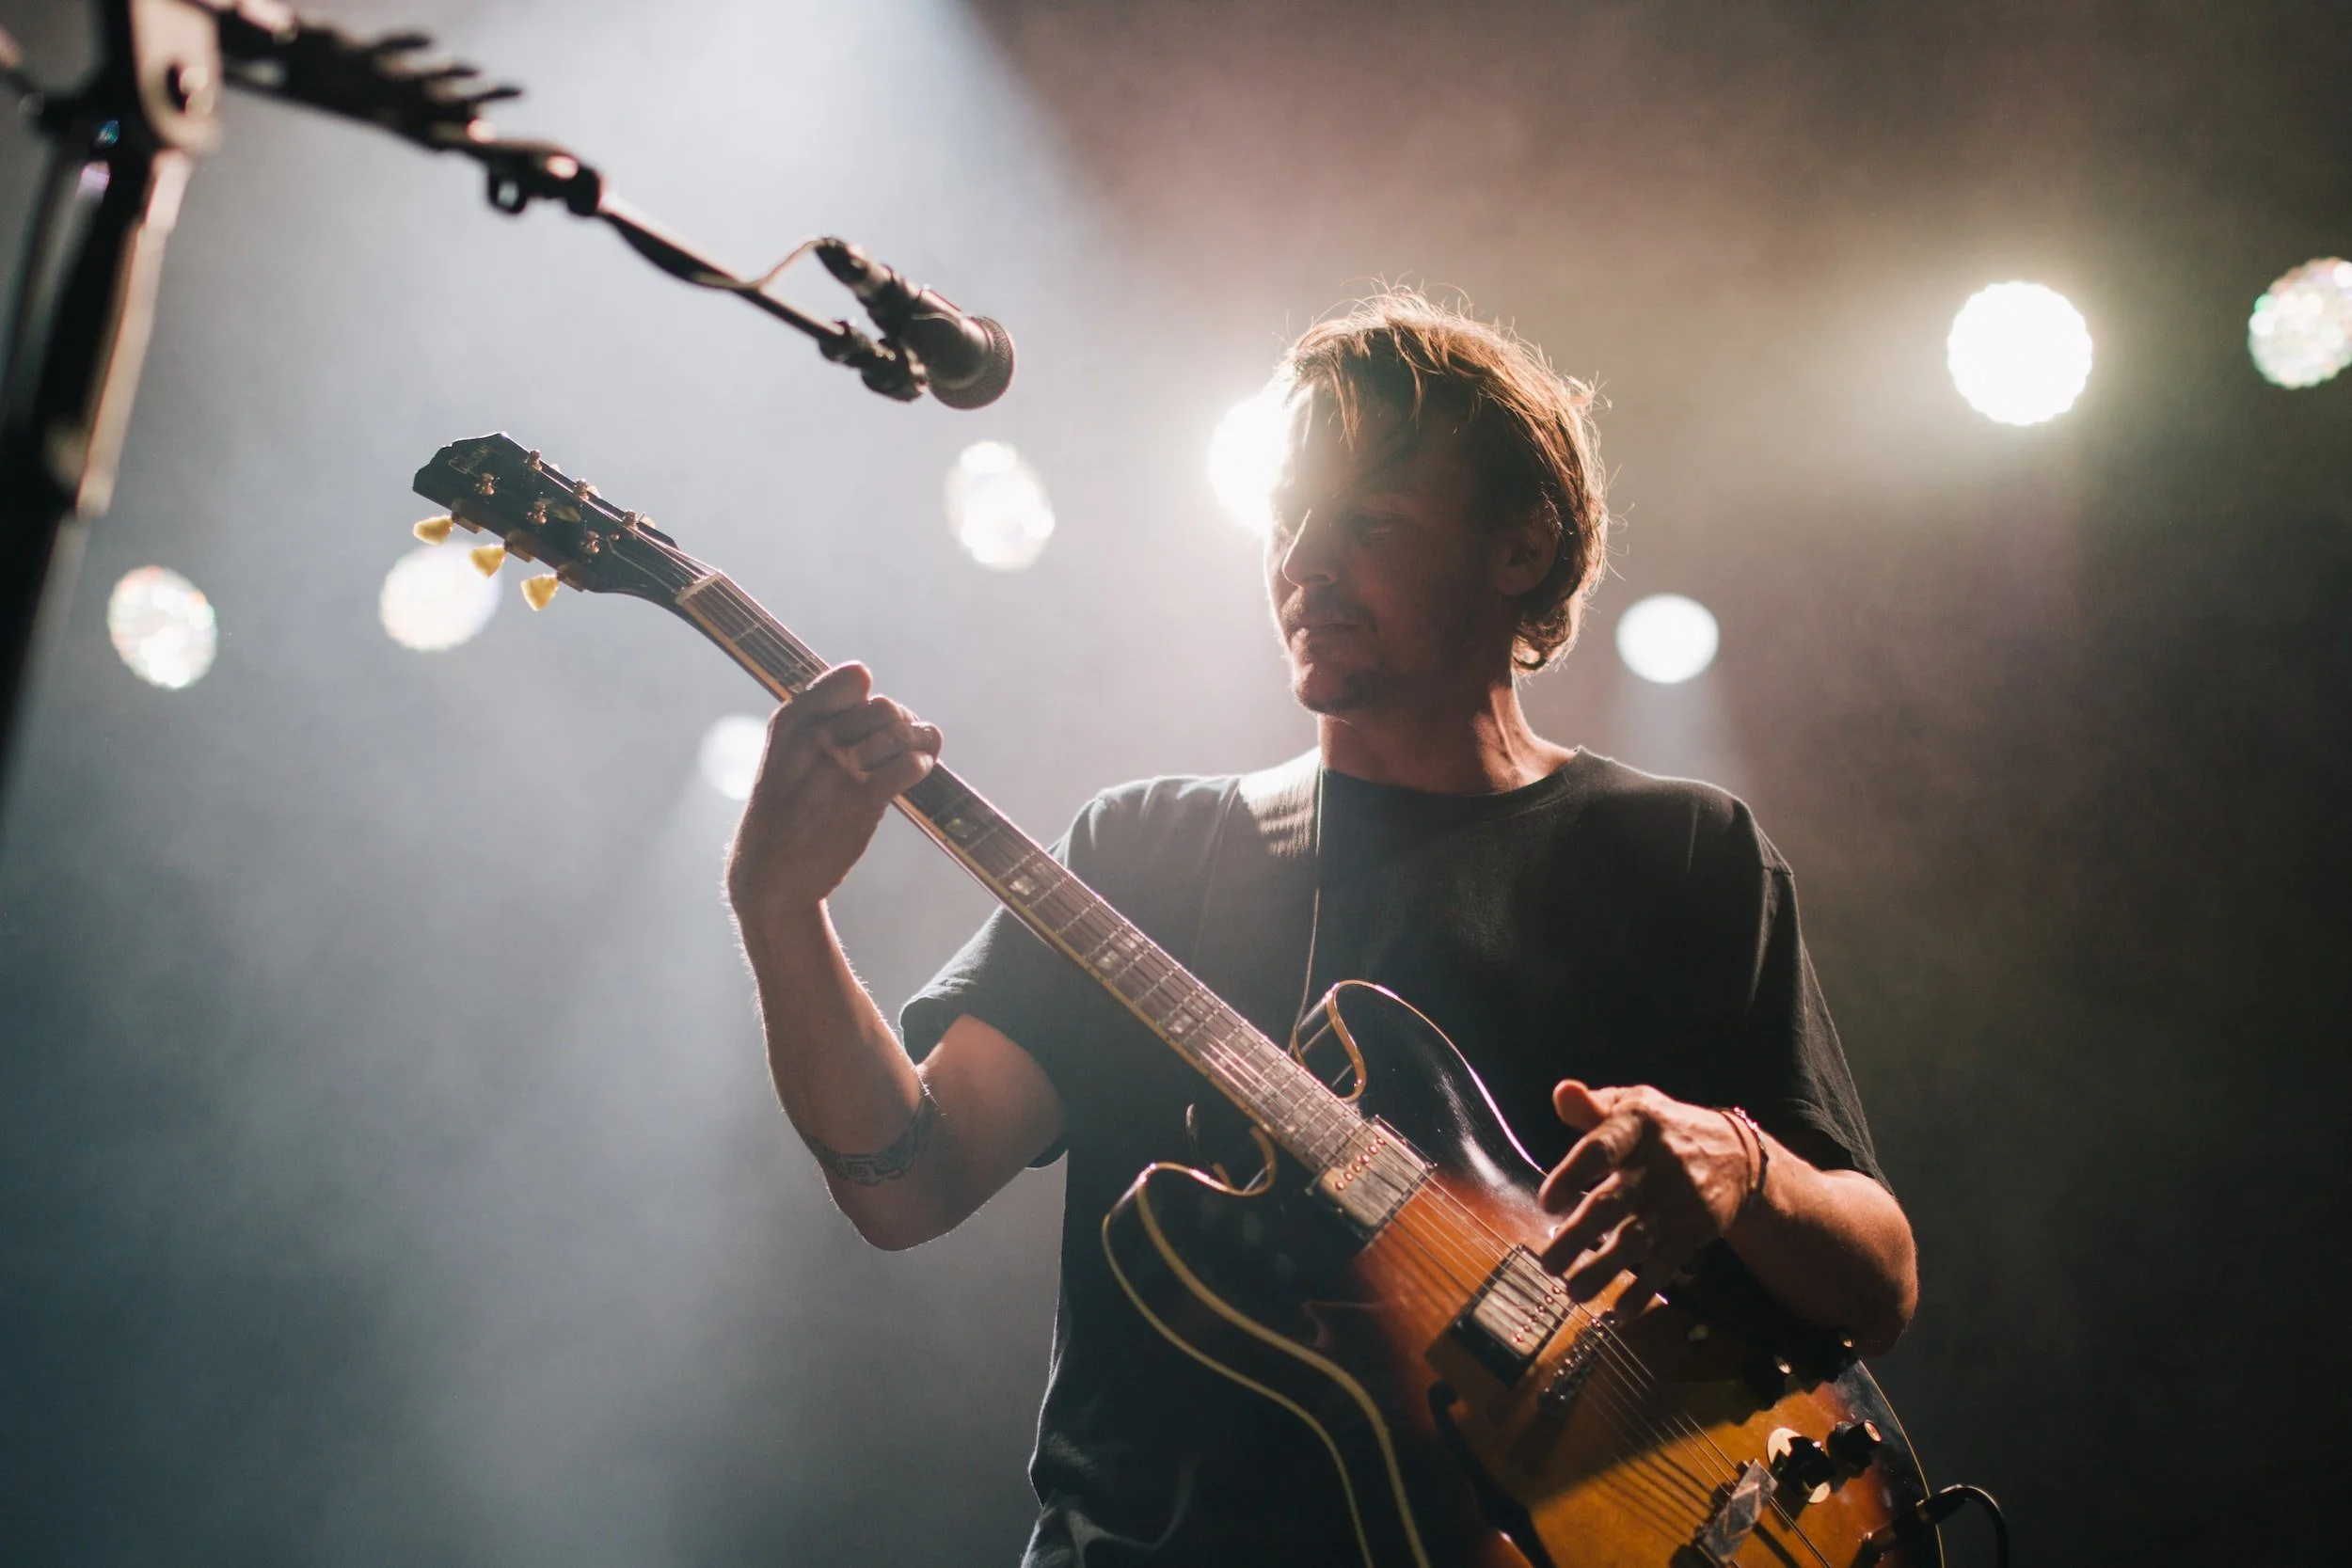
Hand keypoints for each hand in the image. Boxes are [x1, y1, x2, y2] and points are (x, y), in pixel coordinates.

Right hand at [724, 663, 941, 929]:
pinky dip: (922, 765)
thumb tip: (867, 684)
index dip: (869, 696)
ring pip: (903, 733)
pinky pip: (910, 765)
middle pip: (886, 707)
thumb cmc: (785, 811)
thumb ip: (819, 719)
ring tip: (921, 752)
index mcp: (792, 722)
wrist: (769, 873)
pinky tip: (918, 772)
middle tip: (902, 741)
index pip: (852, 680)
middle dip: (902, 721)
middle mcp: (815, 740)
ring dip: (921, 742)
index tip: (869, 717)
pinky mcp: (862, 802)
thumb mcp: (784, 755)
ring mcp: (839, 770)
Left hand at [1536, 1081, 1759, 1316]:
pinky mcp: (1694, 1232)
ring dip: (1603, 1270)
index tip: (1547, 1203)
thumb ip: (1593, 1107)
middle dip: (1578, 1235)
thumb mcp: (1633, 1104)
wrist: (1738, 1156)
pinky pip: (1666, 1266)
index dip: (1573, 1174)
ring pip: (1636, 1241)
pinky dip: (1643, 1291)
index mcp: (1637, 1127)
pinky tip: (1619, 1312)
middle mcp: (1658, 1166)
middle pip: (1613, 1203)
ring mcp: (1677, 1203)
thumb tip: (1561, 1092)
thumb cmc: (1664, 1129)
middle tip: (1548, 1262)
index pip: (1601, 1149)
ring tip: (1572, 1291)